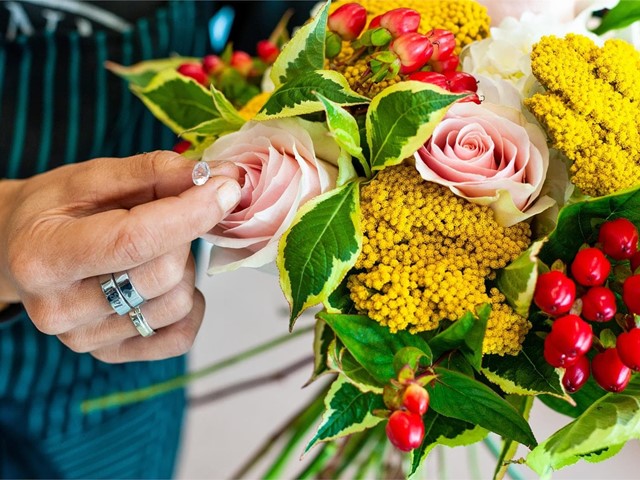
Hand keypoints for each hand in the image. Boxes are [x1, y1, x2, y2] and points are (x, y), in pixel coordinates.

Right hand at [0, 151, 239, 362]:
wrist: (18, 253)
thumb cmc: (54, 211)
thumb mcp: (89, 177)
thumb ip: (152, 173)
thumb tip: (215, 176)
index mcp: (45, 257)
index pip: (134, 240)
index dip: (190, 213)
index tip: (226, 188)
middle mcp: (60, 310)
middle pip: (162, 274)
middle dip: (183, 236)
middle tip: (170, 217)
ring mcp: (85, 340)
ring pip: (176, 305)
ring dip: (184, 269)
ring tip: (157, 250)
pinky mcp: (111, 355)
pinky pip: (180, 338)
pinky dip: (189, 307)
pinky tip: (168, 284)